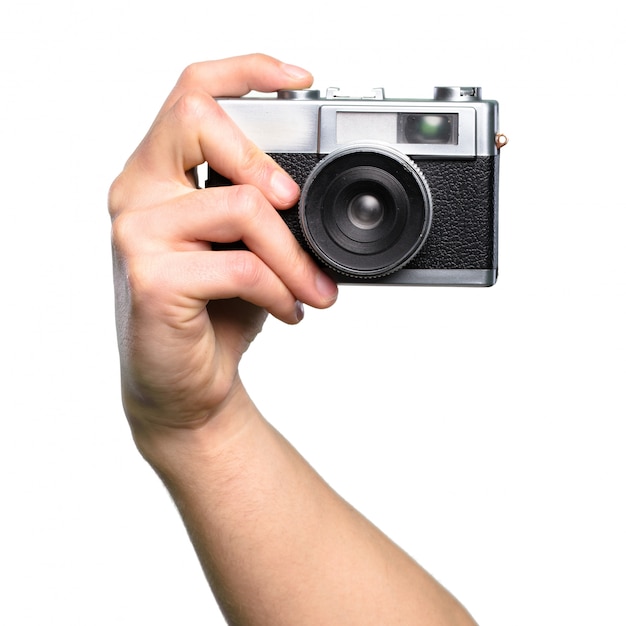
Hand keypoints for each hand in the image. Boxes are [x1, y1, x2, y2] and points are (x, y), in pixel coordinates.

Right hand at [108, 54, 337, 434]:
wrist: (185, 382)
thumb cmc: (215, 310)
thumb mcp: (244, 247)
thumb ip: (262, 208)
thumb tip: (315, 188)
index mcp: (159, 174)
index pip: (191, 93)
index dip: (244, 72)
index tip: (298, 80)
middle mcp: (137, 192)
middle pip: (198, 120)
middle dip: (265, 162)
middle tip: (294, 205)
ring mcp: (138, 234)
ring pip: (241, 206)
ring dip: (294, 255)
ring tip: (312, 290)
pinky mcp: (153, 279)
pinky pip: (242, 266)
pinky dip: (280, 290)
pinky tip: (288, 312)